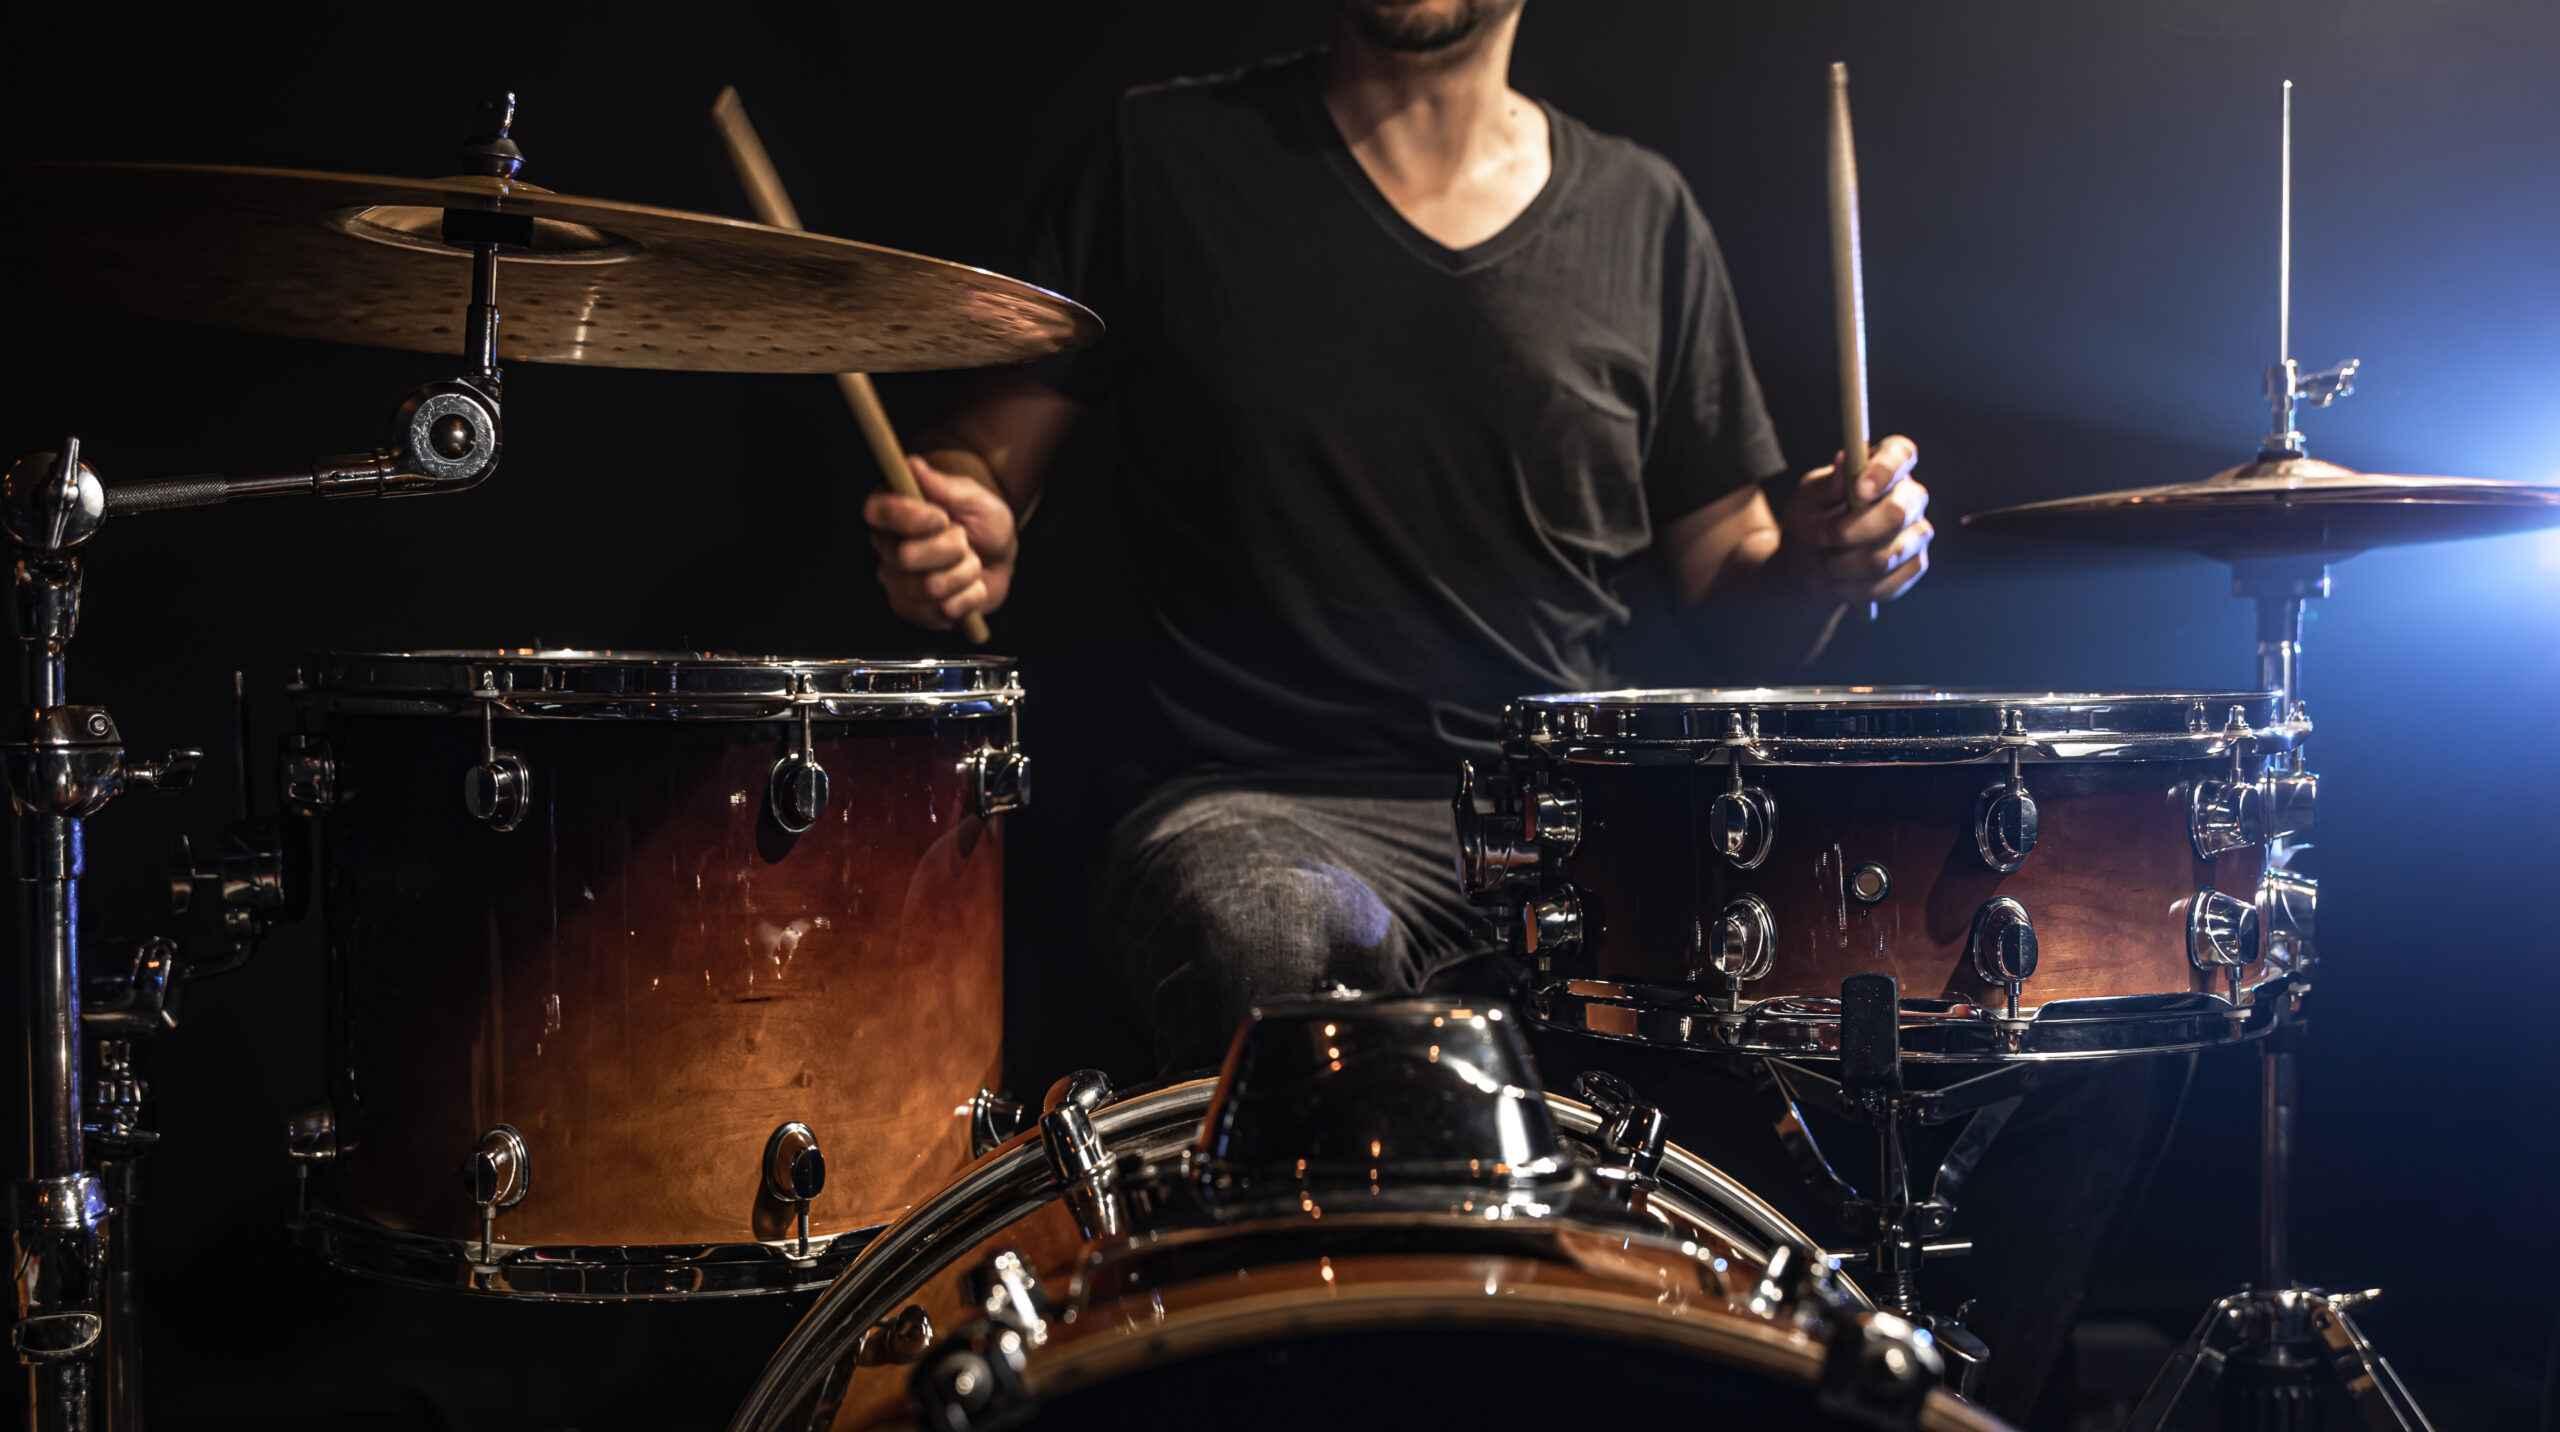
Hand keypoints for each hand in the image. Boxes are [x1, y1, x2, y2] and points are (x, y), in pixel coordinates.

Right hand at [863, 454, 1017, 630]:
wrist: (998, 553)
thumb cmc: (980, 517)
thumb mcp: (971, 495)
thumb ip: (943, 484)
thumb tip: (913, 464)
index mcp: (890, 511)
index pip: (879, 513)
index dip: (911, 518)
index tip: (941, 517)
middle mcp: (887, 549)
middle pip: (906, 557)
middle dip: (950, 548)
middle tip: (964, 540)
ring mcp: (899, 584)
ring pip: (930, 588)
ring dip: (964, 572)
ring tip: (970, 561)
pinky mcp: (917, 612)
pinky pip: (947, 611)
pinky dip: (971, 597)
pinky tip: (970, 585)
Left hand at [1780, 434, 1931, 603]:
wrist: (1810, 560)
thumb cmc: (1810, 519)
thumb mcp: (1805, 500)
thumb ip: (1825, 486)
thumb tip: (1845, 463)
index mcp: (1885, 464)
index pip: (1900, 454)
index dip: (1884, 471)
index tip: (1858, 490)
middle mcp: (1909, 494)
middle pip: (1900, 510)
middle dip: (1856, 530)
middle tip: (1824, 539)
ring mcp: (1917, 531)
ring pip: (1891, 553)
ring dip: (1847, 564)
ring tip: (1822, 565)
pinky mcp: (1914, 565)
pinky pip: (1890, 582)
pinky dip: (1855, 587)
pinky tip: (1836, 583)